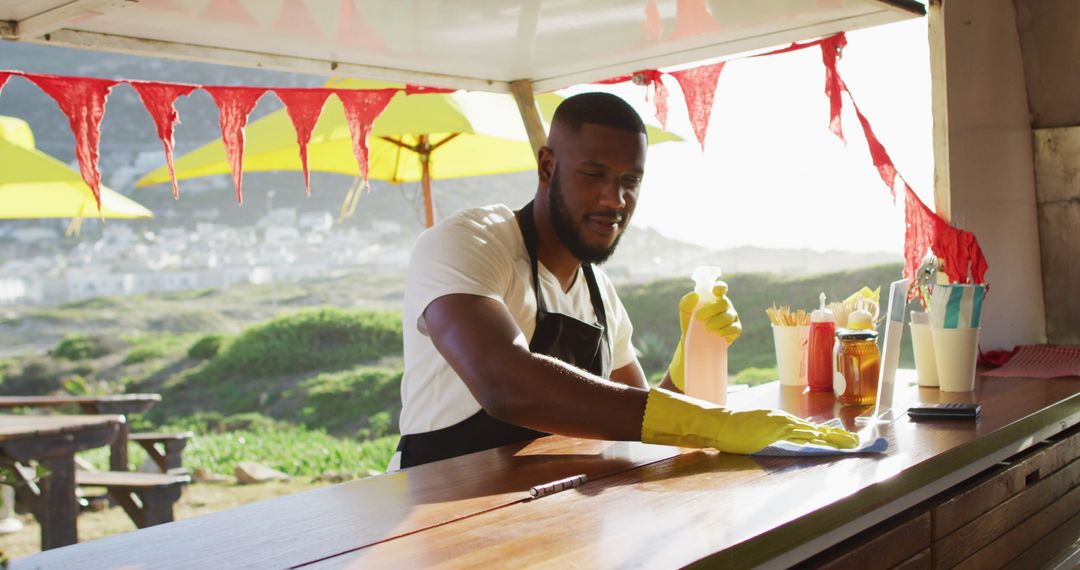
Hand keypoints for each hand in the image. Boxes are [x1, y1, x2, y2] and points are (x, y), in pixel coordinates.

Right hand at [640, 389, 858, 453]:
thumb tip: (780, 441)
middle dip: (836, 437)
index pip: (807, 429)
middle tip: (855, 443)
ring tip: (849, 444)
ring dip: (832, 439)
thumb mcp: (754, 430)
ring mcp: (781, 424)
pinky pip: (800, 436)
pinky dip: (815, 439)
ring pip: (812, 432)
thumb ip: (769, 434)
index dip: (825, 434)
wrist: (721, 423)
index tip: (840, 440)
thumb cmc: (733, 428)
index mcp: (779, 419)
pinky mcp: (776, 430)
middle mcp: (784, 419)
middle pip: (815, 429)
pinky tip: (826, 442)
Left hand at [666, 282, 741, 390]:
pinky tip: (718, 334)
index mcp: (715, 297)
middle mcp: (725, 305)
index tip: (715, 292)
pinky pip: (735, 328)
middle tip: (699, 318)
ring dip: (717, 322)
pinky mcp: (735, 329)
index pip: (721, 288)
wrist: (693, 340)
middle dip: (711, 310)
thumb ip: (687, 302)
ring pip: (729, 316)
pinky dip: (726, 331)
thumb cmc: (690, 322)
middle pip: (723, 303)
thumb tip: (695, 295)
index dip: (720, 287)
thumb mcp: (685, 312)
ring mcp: (732, 317)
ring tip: (707, 328)